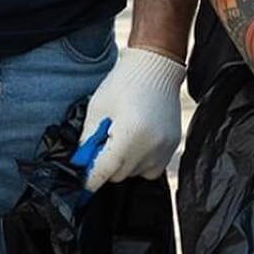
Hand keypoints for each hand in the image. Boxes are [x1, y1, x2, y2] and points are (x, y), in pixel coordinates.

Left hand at [72, 46, 185, 192]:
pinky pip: (151, 168)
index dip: (90, 180)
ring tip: (122, 136)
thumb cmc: (123, 84)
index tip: (81, 187)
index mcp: (130, 135)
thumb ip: (88, 142)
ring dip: (124, 163)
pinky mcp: (173, 146)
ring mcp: (165, 148)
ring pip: (135, 173)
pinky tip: (136, 140)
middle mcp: (150, 146)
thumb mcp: (97, 110)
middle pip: (119, 175)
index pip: (104, 172)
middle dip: (106, 165)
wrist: (155, 67)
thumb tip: (80, 166)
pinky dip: (140, 161)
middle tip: (103, 142)